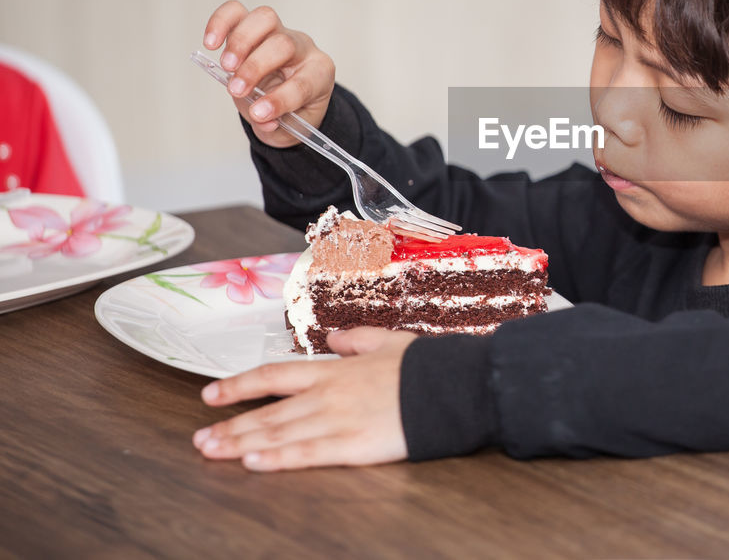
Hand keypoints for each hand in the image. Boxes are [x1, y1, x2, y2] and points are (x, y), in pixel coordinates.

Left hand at [193, 327, 414, 470]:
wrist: (453, 386)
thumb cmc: (424, 366)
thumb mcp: (388, 341)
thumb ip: (356, 340)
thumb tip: (334, 340)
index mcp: (335, 370)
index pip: (275, 375)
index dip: (240, 384)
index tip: (211, 394)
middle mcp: (328, 394)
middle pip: (268, 411)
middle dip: (230, 426)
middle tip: (200, 439)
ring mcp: (338, 420)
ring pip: (278, 433)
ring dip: (241, 444)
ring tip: (212, 451)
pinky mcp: (353, 445)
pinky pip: (306, 454)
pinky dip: (276, 459)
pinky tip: (252, 463)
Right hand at [202, 0, 335, 148]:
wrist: (290, 97)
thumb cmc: (292, 110)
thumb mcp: (289, 126)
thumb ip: (275, 124)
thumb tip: (261, 118)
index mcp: (320, 74)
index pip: (304, 82)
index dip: (281, 99)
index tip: (259, 114)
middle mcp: (303, 48)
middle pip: (283, 44)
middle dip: (256, 68)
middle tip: (236, 89)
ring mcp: (279, 31)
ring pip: (265, 19)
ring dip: (240, 42)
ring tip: (226, 67)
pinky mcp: (254, 26)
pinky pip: (237, 12)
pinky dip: (221, 23)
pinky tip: (210, 43)